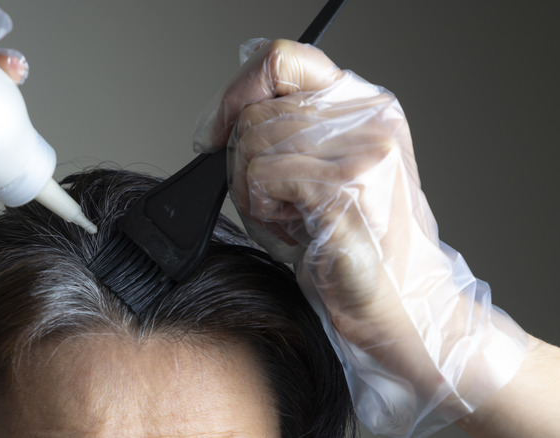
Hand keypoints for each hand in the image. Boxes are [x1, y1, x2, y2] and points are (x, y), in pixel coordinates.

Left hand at [194, 39, 526, 435]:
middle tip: (273, 202)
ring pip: (252, 144)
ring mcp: (363, 148)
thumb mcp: (311, 173)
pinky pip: (263, 177)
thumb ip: (277, 133)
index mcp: (362, 104)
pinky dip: (262, 210)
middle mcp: (369, 115)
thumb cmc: (350, 245)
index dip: (238, 91)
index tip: (219, 129)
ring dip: (252, 191)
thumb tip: (223, 118)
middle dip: (242, 164)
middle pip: (256, 111)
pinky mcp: (349, 186)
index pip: (282, 59)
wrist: (401, 305)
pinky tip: (295, 229)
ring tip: (292, 218)